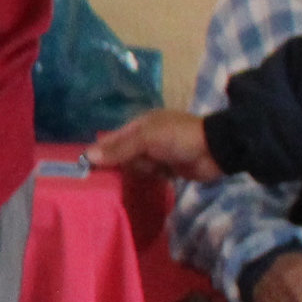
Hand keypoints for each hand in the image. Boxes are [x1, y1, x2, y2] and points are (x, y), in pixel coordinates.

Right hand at [88, 108, 218, 178]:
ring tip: (153, 170)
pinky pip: (150, 174)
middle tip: (124, 170)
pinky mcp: (168, 167)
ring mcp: (158, 153)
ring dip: (141, 171)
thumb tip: (88, 157)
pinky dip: (151, 177)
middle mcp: (146, 137)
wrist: (217, 150)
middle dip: (123, 164)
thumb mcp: (147, 139)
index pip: (111, 139)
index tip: (85, 168)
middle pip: (121, 154)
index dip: (99, 152)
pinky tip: (156, 177)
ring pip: (135, 166)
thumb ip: (119, 148)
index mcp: (140, 124)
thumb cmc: (179, 137)